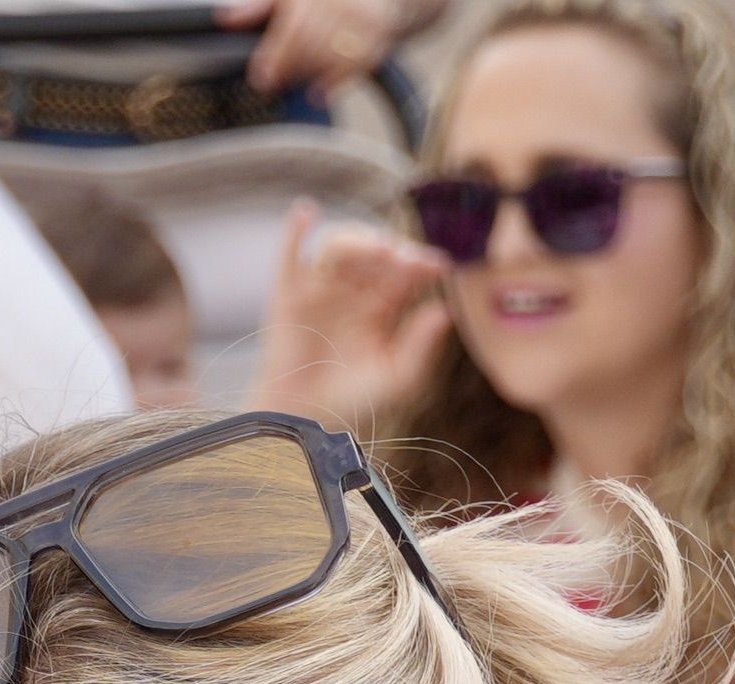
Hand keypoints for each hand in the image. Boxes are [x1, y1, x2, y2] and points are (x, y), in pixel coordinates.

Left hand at [217, 0, 418, 92]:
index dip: (275, 56)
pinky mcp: (378, 38)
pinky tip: (316, 94)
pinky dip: (332, 84)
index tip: (261, 79)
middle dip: (287, 69)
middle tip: (274, 84)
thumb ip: (257, 7)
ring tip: (293, 82)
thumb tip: (225, 18)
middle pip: (309, 45)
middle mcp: (338, 2)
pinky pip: (353, 68)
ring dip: (306, 76)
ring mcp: (360, 19)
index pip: (293, 26)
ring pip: (328, 57)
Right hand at [253, 201, 450, 423]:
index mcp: (384, 303)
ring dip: (359, 241)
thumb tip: (444, 311)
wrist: (306, 420)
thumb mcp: (397, 378)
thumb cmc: (355, 402)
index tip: (437, 264)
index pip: (406, 270)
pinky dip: (296, 230)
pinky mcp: (290, 292)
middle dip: (393, 250)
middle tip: (404, 260)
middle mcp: (354, 288)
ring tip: (376, 250)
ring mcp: (321, 287)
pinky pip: (290, 254)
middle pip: (376, 251)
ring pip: (340, 246)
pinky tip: (307, 212)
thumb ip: (420, 346)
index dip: (421, 261)